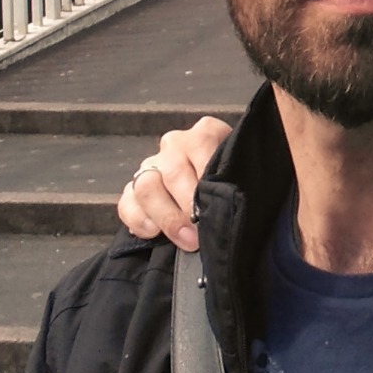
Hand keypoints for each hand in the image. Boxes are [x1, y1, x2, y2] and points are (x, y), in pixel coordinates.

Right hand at [117, 115, 233, 251]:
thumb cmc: (237, 181)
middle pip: (171, 171)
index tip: (214, 205)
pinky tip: (153, 233)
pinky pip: (126, 202)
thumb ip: (238, 180)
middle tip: (200, 232)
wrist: (221, 192)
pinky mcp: (134, 188)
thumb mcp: (245, 172)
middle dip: (186, 206)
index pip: (201, 145)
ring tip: (184, 239)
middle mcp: (176, 144)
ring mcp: (153, 165)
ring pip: (146, 185)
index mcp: (206, 133)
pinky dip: (137, 219)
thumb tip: (232, 205)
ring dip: (164, 216)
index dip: (205, 179)